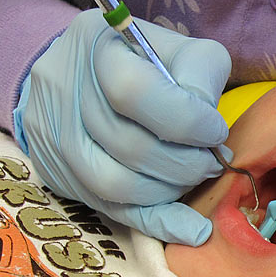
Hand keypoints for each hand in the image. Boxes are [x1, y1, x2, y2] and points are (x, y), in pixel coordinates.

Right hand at [13, 9, 231, 244]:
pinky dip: (160, 223)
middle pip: (132, 147)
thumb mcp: (176, 47)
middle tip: (211, 160)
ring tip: (194, 176)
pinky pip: (115, 212)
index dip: (189, 122)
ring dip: (173, 189)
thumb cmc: (140, 61)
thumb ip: (199, 74)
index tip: (215, 131)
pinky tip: (193, 229)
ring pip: (120, 186)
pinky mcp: (66, 178)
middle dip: (188, 162)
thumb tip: (212, 133)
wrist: (74, 72)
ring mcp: (60, 141)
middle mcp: (68, 95)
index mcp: (98, 51)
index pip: (136, 94)